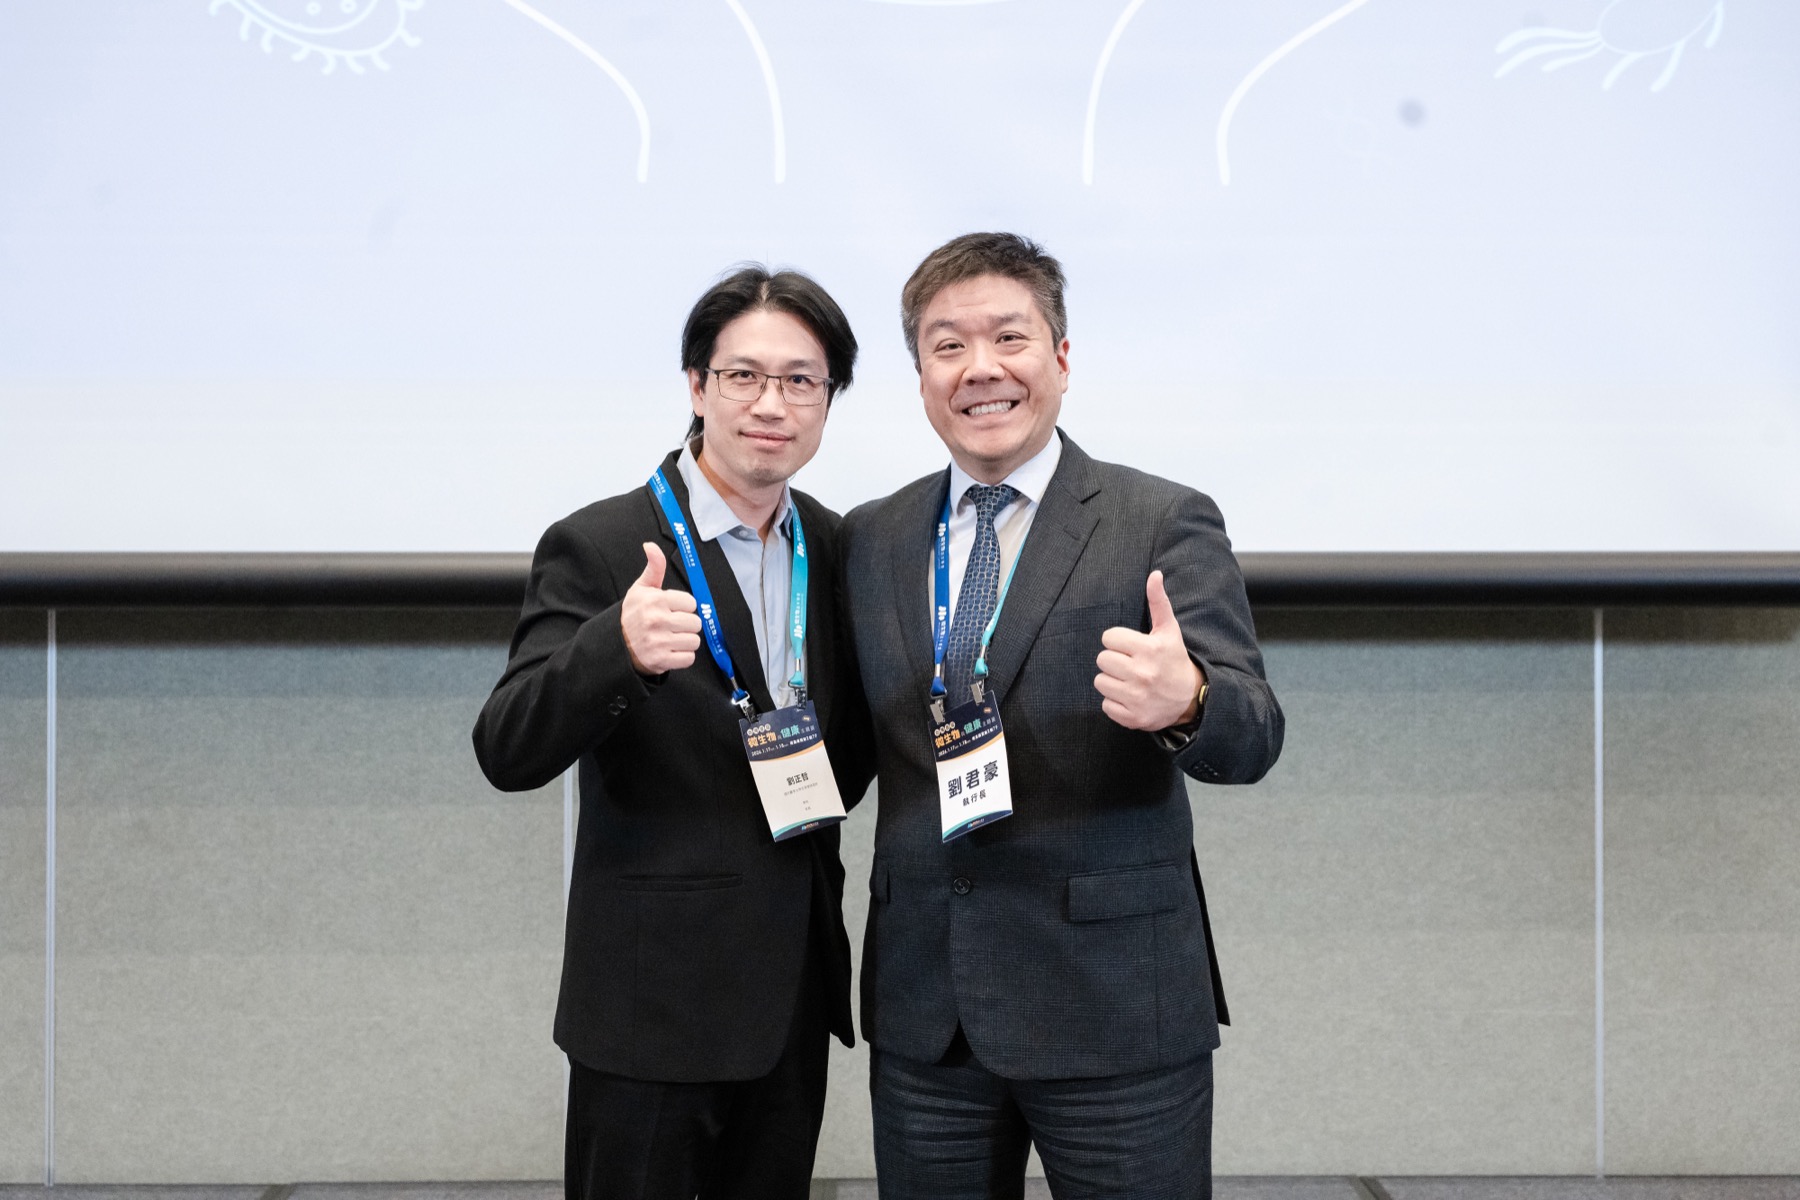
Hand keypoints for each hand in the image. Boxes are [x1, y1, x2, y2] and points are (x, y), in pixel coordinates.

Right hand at [621, 542, 701, 675]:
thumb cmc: (632, 614)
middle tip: (673, 625)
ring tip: (671, 638)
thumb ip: (654, 567)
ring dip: (686, 641)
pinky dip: (682, 656)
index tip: (673, 609)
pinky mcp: (661, 660)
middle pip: (695, 623)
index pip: (691, 603)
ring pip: (694, 641)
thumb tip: (650, 545)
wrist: (615, 645)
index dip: (684, 607)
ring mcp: (659, 642)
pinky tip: (670, 650)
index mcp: (655, 600)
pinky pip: (689, 658)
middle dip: (686, 624)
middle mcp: (657, 620)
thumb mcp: (641, 588)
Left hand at [1094, 571, 1205, 730]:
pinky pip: (1105, 704)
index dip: (1118, 641)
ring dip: (1112, 681)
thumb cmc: (1173, 660)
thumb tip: (1154, 574)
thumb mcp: (1169, 630)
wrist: (1190, 699)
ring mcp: (1137, 698)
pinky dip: (1115, 702)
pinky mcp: (1133, 718)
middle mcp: (1143, 674)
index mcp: (1150, 649)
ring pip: (1100, 682)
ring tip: (1131, 680)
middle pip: (1102, 660)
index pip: (1108, 638)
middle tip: (1132, 665)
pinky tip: (1131, 697)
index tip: (1132, 647)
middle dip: (1114, 661)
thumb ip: (1158, 602)